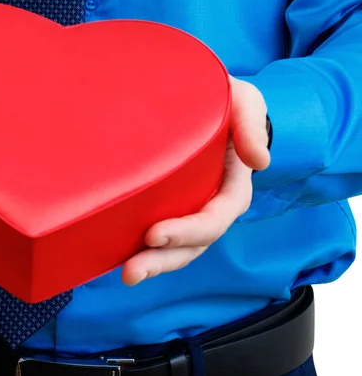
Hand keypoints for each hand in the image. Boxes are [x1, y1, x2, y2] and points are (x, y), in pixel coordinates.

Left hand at [122, 77, 270, 285]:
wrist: (205, 100)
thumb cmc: (227, 103)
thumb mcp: (244, 102)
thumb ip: (251, 124)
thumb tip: (260, 162)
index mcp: (232, 186)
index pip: (215, 217)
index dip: (188, 230)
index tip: (154, 234)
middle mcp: (212, 205)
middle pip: (193, 243)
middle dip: (164, 259)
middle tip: (132, 270)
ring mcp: (190, 208)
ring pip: (177, 248)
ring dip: (153, 264)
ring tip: (127, 274)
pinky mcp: (169, 205)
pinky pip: (160, 235)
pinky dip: (142, 249)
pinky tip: (116, 258)